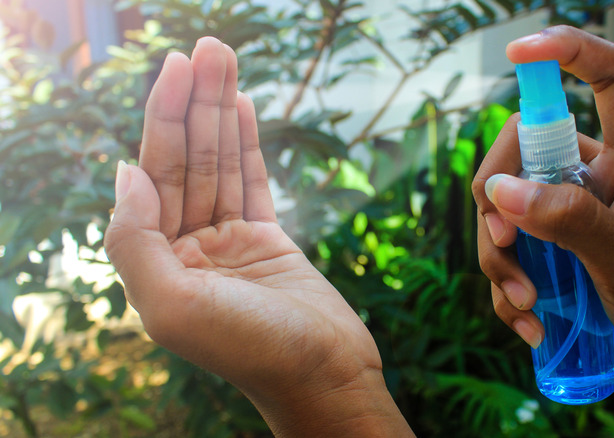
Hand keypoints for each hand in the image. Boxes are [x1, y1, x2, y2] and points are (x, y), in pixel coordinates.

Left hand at [105, 37, 411, 436]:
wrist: (325, 376)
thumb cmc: (252, 351)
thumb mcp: (173, 305)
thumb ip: (134, 240)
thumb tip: (123, 171)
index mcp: (157, 263)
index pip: (154, 176)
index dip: (164, 119)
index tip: (176, 70)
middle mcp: (188, 249)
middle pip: (188, 161)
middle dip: (195, 102)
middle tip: (209, 48)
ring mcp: (229, 243)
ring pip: (221, 164)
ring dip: (221, 112)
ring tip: (225, 59)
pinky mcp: (268, 241)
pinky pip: (252, 183)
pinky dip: (247, 144)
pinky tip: (241, 108)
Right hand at [473, 26, 613, 435]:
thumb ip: (573, 221)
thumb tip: (503, 191)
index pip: (611, 80)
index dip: (568, 50)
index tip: (518, 52)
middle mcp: (591, 175)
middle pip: (519, 150)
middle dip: (496, 202)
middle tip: (505, 248)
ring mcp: (565, 210)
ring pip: (500, 207)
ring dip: (498, 258)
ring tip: (527, 306)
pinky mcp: (547, 245)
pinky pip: (503, 250)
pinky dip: (504, 288)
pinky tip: (529, 323)